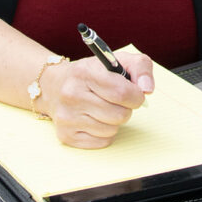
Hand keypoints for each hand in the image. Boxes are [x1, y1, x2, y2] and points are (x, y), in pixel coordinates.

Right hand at [40, 51, 154, 148]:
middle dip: (126, 108)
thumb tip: (147, 89)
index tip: (136, 93)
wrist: (54, 85)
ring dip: (115, 121)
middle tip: (118, 100)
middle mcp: (72, 94)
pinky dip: (105, 133)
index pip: (121, 92)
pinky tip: (95, 119)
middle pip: (119, 115)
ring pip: (112, 130)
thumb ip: (140, 67)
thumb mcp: (117, 60)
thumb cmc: (93, 72)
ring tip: (104, 107)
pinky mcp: (65, 135)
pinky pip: (103, 142)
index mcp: (85, 72)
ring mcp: (67, 117)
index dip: (136, 96)